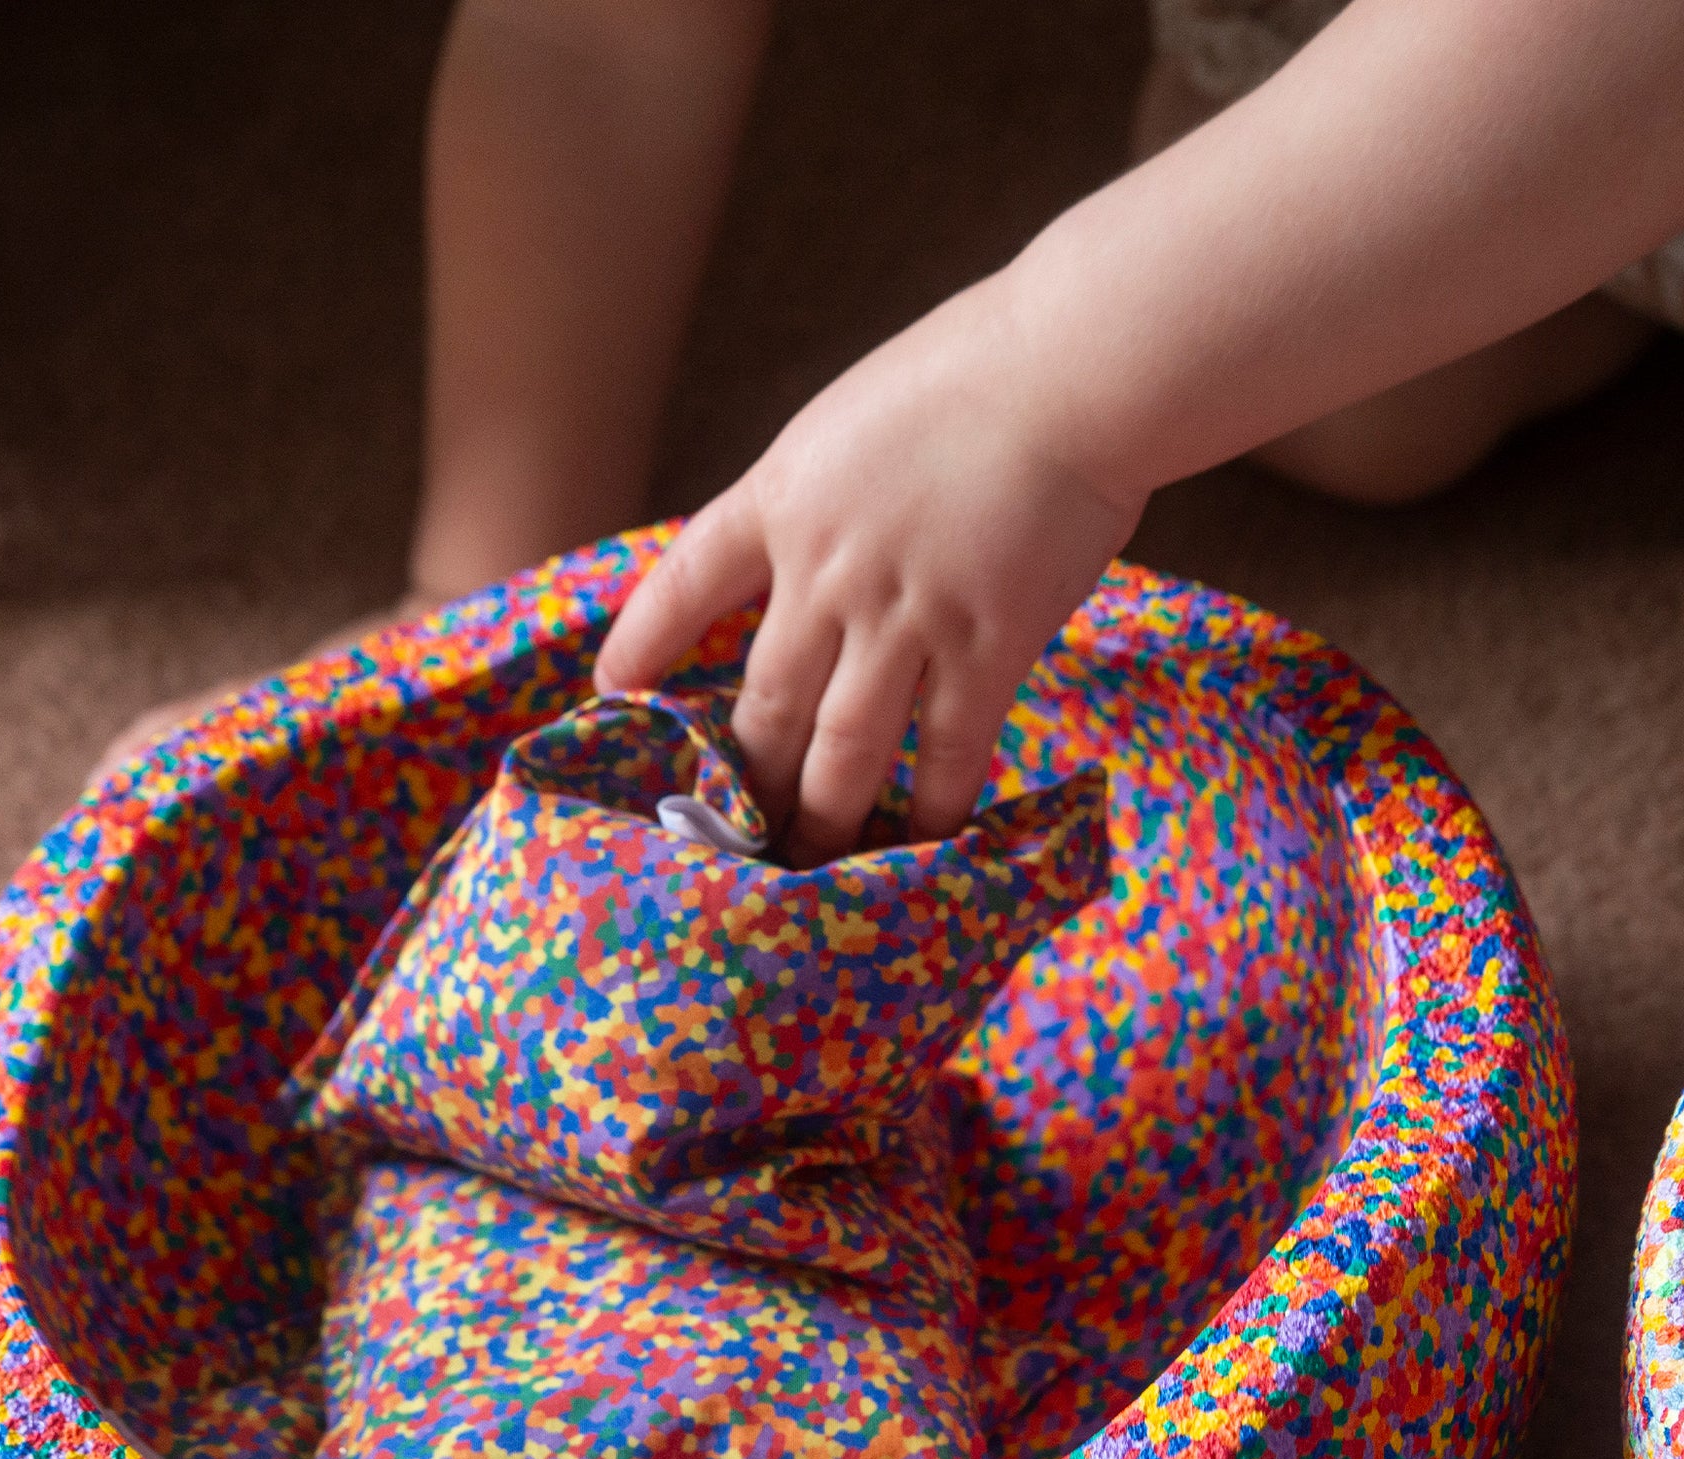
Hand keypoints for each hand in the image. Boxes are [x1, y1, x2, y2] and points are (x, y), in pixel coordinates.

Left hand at [593, 272, 1144, 864]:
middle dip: (749, 782)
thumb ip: (818, 497)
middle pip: (765, 704)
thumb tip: (810, 565)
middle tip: (737, 837)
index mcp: (781, 499)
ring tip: (814, 863)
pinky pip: (949, 750)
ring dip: (825, 815)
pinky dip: (935, 805)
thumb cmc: (977, 375)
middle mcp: (825, 572)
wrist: (1072, 369)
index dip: (642, 641)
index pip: (684, 581)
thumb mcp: (852, 422)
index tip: (611, 691)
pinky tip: (926, 842)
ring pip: (843, 746)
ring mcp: (904, 616)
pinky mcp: (987, 646)